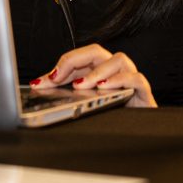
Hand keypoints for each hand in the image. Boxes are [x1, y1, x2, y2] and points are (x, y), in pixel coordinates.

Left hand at [29, 44, 157, 107]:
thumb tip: (40, 85)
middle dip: (74, 60)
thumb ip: (64, 91)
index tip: (46, 80)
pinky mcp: (143, 91)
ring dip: (97, 71)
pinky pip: (136, 78)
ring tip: (81, 85)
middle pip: (96, 52)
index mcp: (100, 70)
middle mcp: (115, 70)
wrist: (139, 131)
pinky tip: (105, 88)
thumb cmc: (114, 113)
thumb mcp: (85, 101)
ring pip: (118, 60)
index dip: (62, 65)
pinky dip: (120, 80)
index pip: (79, 58)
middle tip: (57, 77)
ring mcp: (130, 78)